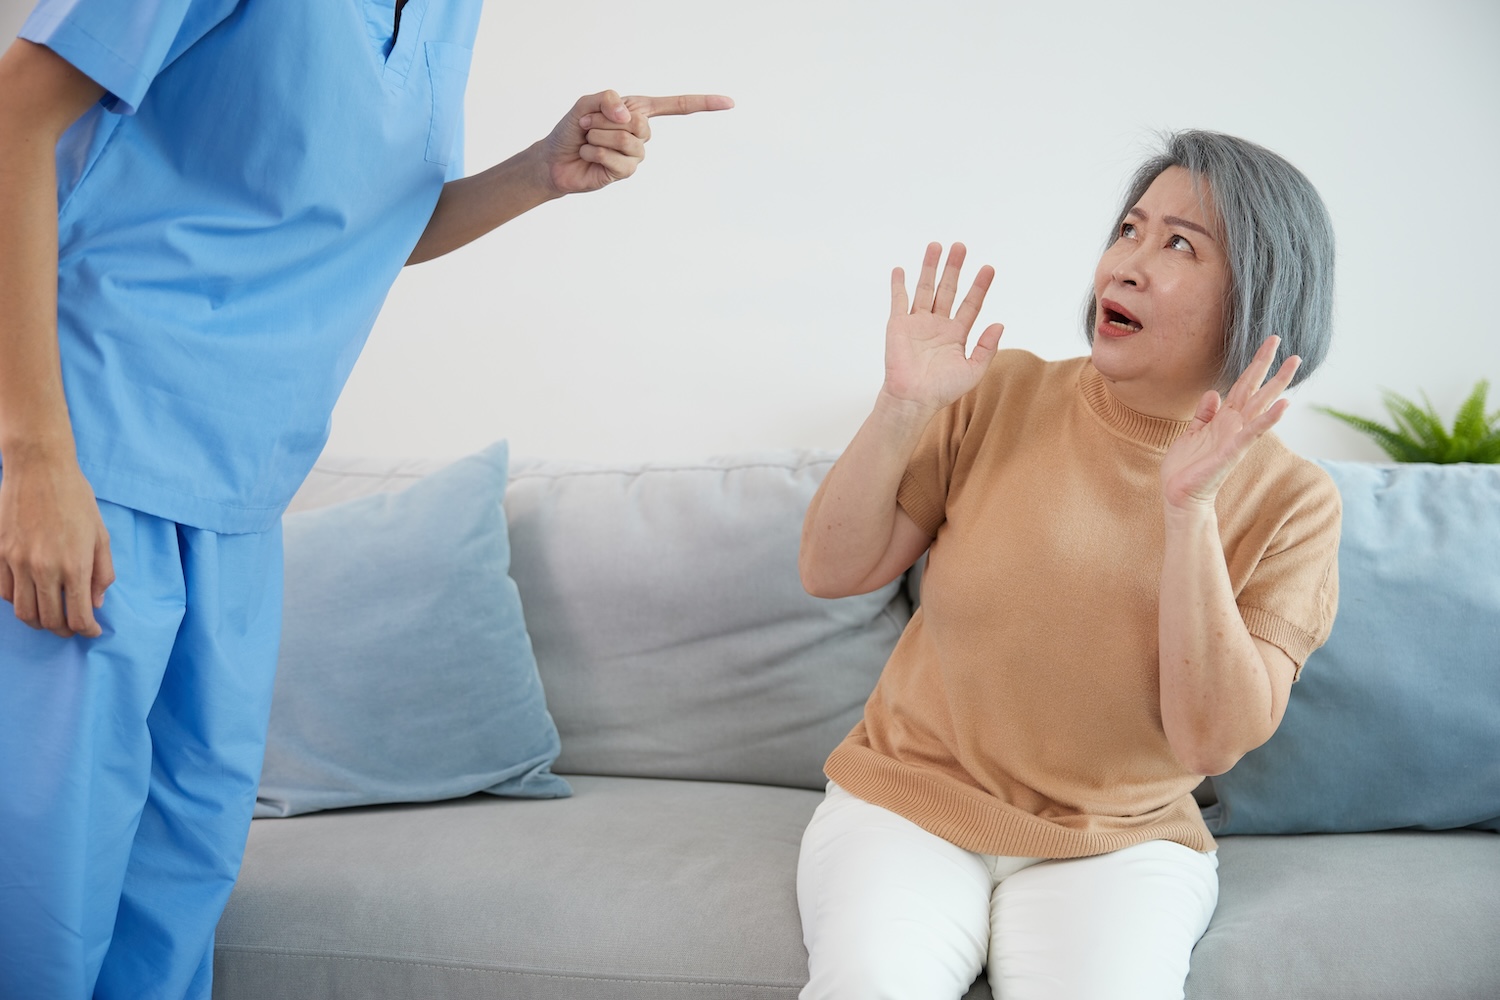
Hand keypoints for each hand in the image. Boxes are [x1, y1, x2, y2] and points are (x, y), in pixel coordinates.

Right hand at [0, 452, 113, 637]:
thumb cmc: (75, 500)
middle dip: (63, 631)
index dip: (87, 631)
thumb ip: (101, 573)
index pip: (78, 617)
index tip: (92, 630)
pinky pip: (5, 591)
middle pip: (49, 620)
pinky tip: (31, 596)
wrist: (39, 470)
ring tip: (51, 618)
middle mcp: (43, 569)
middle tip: (72, 628)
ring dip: (39, 621)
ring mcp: (17, 562)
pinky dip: (18, 601)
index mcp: (74, 566)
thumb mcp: (101, 535)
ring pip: (23, 611)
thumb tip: (96, 603)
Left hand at [537, 90, 733, 195]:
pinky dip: (598, 154)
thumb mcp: (586, 105)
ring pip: (629, 142)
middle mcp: (640, 132)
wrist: (555, 160)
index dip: (703, 104)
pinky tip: (589, 155)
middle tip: (588, 126)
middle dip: (607, 122)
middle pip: (641, 124)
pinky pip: (619, 161)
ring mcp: (635, 154)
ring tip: (588, 141)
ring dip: (600, 138)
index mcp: (637, 110)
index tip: (730, 103)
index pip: (676, 106)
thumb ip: (607, 100)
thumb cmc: (572, 131)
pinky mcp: (625, 172)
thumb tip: (628, 115)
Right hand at [882, 243, 1004, 413]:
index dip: (980, 286)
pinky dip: (898, 285)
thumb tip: (1000, 325)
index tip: (988, 268)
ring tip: (936, 246)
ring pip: (925, 289)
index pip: (971, 304)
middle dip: (954, 268)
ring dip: (930, 267)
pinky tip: (901, 269)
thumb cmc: (942, 390)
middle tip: (961, 247)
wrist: (913, 399)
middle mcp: (937, 324)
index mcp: (956, 334)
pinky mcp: (898, 326)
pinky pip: (898, 301)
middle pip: (948, 289)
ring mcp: (917, 323)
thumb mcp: (973, 370)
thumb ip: (987, 347)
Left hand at [1160, 336, 1300, 512]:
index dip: (1256, 365)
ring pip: (1260, 406)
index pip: (1243, 386)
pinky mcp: (1232, 451)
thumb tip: (1213, 392)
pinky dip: (1268, 418)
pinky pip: (1252, 432)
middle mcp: (1234, 425)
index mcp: (1224, 419)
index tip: (1270, 344)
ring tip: (1294, 364)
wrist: (1180, 495)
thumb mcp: (1191, 433)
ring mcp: (1236, 437)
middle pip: (1257, 391)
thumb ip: (1204, 414)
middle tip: (1292, 350)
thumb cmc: (1186, 468)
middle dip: (1272, 369)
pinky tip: (1284, 404)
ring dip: (1278, 385)